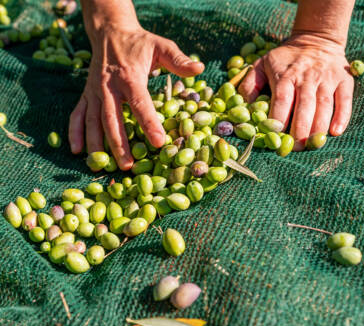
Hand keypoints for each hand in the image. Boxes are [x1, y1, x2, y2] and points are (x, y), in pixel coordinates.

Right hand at [69, 25, 203, 169]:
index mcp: (129, 76)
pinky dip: (75, 132)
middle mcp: (108, 86)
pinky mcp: (86, 94)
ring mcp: (94, 91)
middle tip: (127, 166)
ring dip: (96, 143)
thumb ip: (178, 60)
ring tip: (100, 164)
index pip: (140, 103)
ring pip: (93, 120)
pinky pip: (78, 114)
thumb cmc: (140, 44)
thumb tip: (200, 68)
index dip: (149, 123)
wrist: (111, 32)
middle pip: (112, 118)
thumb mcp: (161, 47)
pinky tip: (76, 150)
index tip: (159, 142)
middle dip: (119, 143)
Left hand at [239, 34, 353, 149]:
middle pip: (304, 107)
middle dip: (299, 130)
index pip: (282, 100)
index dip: (278, 119)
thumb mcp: (261, 65)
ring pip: (324, 106)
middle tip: (294, 148)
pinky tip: (335, 131)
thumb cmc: (284, 59)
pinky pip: (344, 99)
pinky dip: (342, 116)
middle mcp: (306, 77)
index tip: (275, 136)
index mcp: (285, 75)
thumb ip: (249, 86)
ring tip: (311, 145)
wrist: (316, 39)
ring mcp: (326, 79)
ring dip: (318, 128)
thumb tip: (244, 108)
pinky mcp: (343, 80)